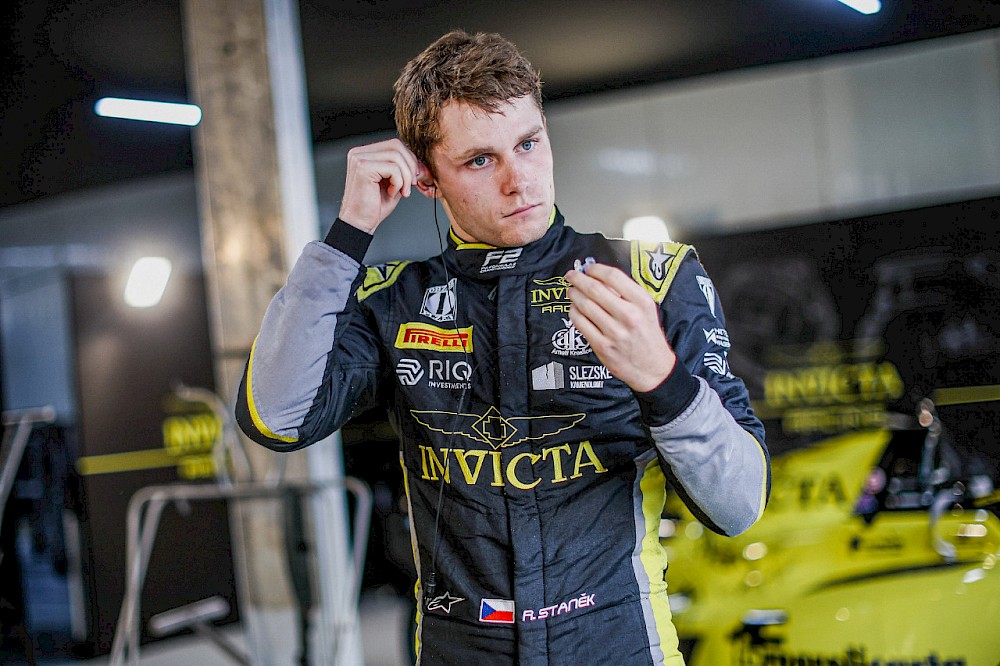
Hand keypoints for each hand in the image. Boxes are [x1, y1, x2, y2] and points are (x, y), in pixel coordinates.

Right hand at [339, 138, 428, 232]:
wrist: (360, 223)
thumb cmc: (374, 206)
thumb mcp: (395, 183)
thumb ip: (405, 170)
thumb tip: (422, 163)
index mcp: (366, 154)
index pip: (394, 145)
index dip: (409, 160)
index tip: (414, 178)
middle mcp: (359, 153)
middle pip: (396, 145)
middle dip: (410, 166)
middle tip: (411, 184)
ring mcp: (359, 159)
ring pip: (397, 156)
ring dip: (406, 176)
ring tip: (402, 192)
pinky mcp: (363, 168)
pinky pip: (393, 168)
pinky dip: (399, 183)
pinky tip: (391, 193)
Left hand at [565, 263, 675, 391]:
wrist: (652, 367)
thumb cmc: (647, 335)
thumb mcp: (646, 309)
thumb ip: (626, 293)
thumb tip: (599, 276)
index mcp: (642, 302)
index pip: (613, 276)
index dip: (596, 269)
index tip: (588, 268)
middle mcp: (629, 316)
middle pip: (595, 289)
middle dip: (578, 279)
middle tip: (571, 276)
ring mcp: (614, 332)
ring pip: (585, 305)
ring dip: (574, 294)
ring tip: (571, 291)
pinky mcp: (602, 346)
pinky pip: (581, 323)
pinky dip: (574, 312)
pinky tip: (574, 308)